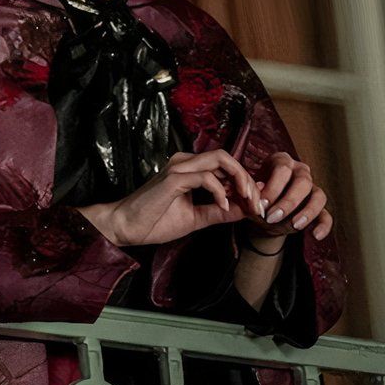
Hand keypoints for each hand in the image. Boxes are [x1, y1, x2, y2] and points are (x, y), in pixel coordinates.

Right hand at [77, 150, 253, 246]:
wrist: (127, 227)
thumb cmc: (156, 220)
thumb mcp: (197, 218)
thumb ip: (220, 211)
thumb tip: (247, 208)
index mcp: (190, 170)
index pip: (226, 166)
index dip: (245, 182)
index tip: (256, 204)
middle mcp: (185, 163)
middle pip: (227, 158)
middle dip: (247, 179)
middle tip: (257, 202)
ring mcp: (178, 169)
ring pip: (220, 160)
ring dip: (239, 180)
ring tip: (247, 202)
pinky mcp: (173, 179)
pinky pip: (206, 178)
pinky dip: (220, 191)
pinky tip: (223, 206)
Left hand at [246, 151, 332, 243]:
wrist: (263, 212)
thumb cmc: (254, 196)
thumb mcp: (250, 193)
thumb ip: (253, 191)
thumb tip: (259, 187)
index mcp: (282, 162)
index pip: (282, 170)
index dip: (273, 187)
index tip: (262, 204)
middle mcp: (301, 171)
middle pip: (303, 182)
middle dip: (288, 201)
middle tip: (273, 217)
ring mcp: (313, 188)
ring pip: (319, 197)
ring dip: (307, 212)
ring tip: (294, 226)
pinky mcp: (320, 207)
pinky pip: (327, 215)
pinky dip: (324, 226)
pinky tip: (316, 236)